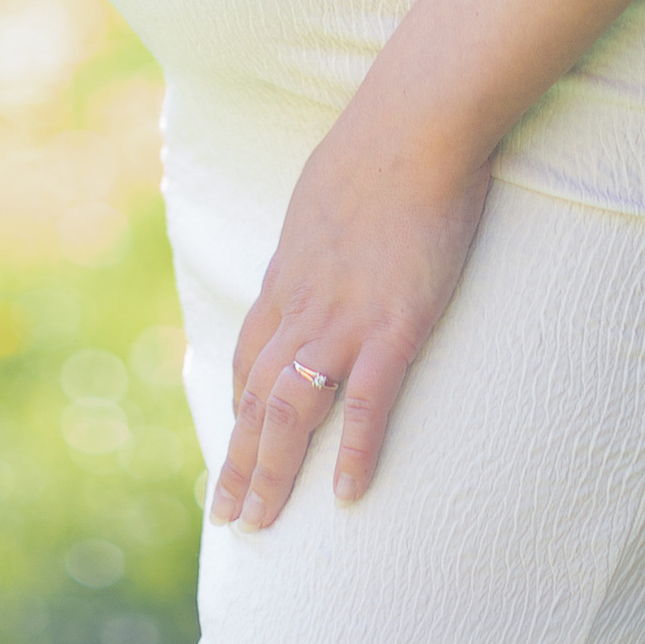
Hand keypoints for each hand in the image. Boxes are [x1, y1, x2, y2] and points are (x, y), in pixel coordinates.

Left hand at [211, 97, 490, 531]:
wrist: (417, 120)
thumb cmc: (383, 140)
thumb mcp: (329, 186)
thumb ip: (323, 224)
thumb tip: (326, 228)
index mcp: (291, 270)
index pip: (252, 353)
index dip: (239, 403)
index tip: (234, 441)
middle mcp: (304, 302)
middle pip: (256, 396)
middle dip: (238, 460)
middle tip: (227, 516)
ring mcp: (346, 317)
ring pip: (290, 409)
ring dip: (271, 471)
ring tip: (262, 523)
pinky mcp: (394, 325)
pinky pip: (366, 403)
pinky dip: (352, 452)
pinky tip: (345, 495)